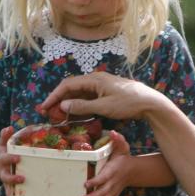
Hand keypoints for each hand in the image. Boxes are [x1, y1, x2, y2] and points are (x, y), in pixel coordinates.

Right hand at [0, 126, 29, 195]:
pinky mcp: (10, 189)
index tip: (19, 158)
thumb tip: (9, 128)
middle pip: (5, 178)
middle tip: (23, 178)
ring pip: (8, 192)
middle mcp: (3, 172)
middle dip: (13, 179)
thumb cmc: (6, 152)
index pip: (5, 159)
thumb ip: (5, 137)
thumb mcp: (4, 144)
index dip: (11, 159)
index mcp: (3, 160)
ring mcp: (6, 182)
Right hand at [39, 72, 164, 122]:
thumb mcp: (104, 107)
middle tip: (48, 113)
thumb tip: (63, 105)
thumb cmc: (128, 103)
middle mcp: (95, 80)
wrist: (150, 103)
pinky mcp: (106, 94)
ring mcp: (101, 87)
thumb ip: (83, 106)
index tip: (44, 107)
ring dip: (68, 104)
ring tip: (58, 115)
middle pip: (71, 89)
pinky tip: (74, 115)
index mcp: (94, 79)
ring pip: (79, 94)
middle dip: (58, 100)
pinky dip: (78, 106)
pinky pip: (87, 98)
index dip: (54, 96)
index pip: (67, 85)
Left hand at [80, 130, 131, 195]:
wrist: (133, 171)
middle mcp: (113, 183)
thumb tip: (113, 132)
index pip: (104, 178)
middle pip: (103, 193)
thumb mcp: (123, 146)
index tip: (86, 183)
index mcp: (113, 171)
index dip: (96, 181)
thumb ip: (118, 139)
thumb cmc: (124, 158)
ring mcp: (113, 191)